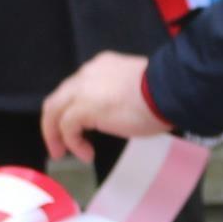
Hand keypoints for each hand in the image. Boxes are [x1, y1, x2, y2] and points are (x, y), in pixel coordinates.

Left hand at [41, 52, 165, 162]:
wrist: (168, 91)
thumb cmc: (161, 93)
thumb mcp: (134, 88)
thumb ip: (117, 95)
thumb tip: (114, 113)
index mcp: (100, 67)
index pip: (75, 88)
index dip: (70, 109)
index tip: (77, 128)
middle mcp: (87, 74)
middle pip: (57, 99)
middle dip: (53, 124)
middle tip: (59, 145)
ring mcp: (83, 89)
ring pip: (54, 111)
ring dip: (55, 134)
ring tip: (63, 153)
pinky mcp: (84, 107)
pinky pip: (67, 127)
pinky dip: (72, 142)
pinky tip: (86, 154)